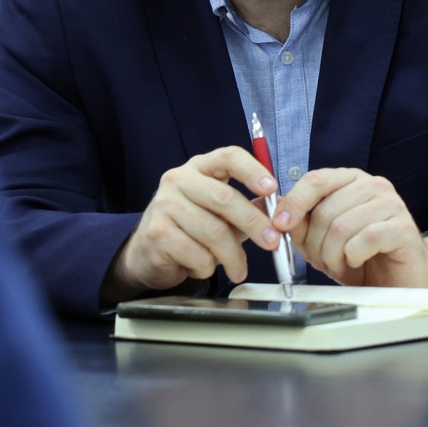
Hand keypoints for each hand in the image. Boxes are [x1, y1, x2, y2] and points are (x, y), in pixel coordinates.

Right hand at [102, 147, 283, 304]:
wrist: (148, 252)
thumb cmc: (190, 229)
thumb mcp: (220, 214)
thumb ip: (248, 209)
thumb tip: (279, 211)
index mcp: (199, 168)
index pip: (228, 157)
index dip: (253, 170)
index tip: (272, 188)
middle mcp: (178, 180)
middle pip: (224, 198)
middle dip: (254, 223)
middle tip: (272, 243)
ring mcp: (164, 204)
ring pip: (214, 232)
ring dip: (233, 257)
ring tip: (238, 269)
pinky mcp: (157, 232)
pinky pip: (198, 254)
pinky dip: (208, 267)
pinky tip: (202, 267)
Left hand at [272, 167, 427, 287]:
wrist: (398, 281)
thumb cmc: (362, 257)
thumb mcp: (322, 241)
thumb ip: (301, 225)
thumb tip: (274, 211)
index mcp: (351, 181)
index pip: (316, 180)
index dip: (294, 202)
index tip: (280, 223)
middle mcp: (373, 186)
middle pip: (325, 210)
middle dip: (314, 243)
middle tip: (319, 260)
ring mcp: (392, 204)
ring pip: (342, 226)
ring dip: (332, 254)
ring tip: (338, 264)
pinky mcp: (404, 227)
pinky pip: (365, 239)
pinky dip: (353, 257)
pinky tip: (356, 262)